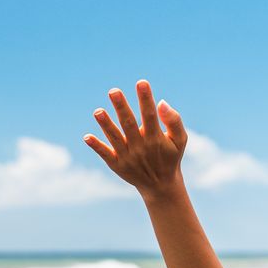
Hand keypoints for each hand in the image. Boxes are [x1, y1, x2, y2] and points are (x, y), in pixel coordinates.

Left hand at [84, 80, 188, 197]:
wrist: (160, 185)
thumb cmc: (170, 156)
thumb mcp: (180, 140)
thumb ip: (174, 121)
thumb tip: (161, 102)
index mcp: (156, 138)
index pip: (150, 115)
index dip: (145, 99)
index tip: (141, 82)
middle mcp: (140, 146)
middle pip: (129, 124)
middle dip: (121, 107)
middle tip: (113, 91)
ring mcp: (127, 156)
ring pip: (115, 138)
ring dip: (106, 125)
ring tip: (97, 111)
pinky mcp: (117, 165)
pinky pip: (105, 154)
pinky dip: (97, 146)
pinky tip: (87, 137)